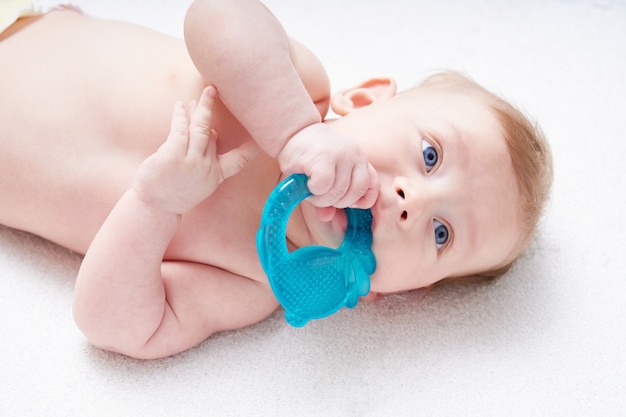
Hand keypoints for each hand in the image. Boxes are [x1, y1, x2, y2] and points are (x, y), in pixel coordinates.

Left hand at [133, 86, 258, 213]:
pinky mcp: (173, 155)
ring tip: (198, 96)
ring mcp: (190, 161)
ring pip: (199, 128)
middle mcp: (206, 168)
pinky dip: (180, 116)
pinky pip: (180, 129)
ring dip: (199, 108)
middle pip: (212, 134)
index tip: (263, 138)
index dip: (251, 148)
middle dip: (211, 110)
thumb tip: (211, 132)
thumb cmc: (175, 193)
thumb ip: (207, 159)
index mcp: (215, 176)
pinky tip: (180, 107)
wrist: (155, 208)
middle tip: (212, 91)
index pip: (239, 161)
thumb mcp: (199, 182)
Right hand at [277, 123, 378, 208]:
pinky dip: (314, 190)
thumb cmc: (309, 157)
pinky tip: (307, 183)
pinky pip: (324, 185)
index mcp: (359, 160)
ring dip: (322, 198)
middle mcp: (355, 155)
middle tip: (321, 196)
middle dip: (336, 202)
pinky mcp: (324, 156)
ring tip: (311, 190)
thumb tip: (327, 217)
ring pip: (339, 192)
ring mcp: (341, 154)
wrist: (292, 132)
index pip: (372, 186)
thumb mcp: (326, 176)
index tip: (346, 202)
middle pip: (355, 193)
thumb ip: (330, 196)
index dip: (360, 200)